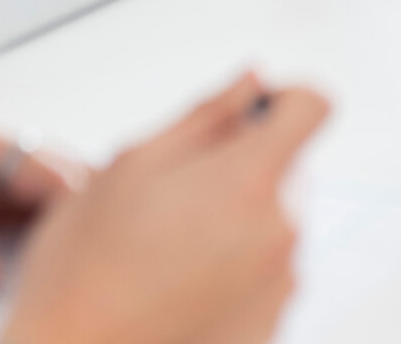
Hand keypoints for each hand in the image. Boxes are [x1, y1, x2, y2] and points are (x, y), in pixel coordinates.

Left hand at [0, 97, 79, 296]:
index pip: (42, 166)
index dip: (78, 205)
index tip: (96, 245)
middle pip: (48, 178)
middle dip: (75, 219)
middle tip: (89, 268)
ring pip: (29, 200)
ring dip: (50, 232)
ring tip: (67, 274)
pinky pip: (1, 216)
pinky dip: (22, 240)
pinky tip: (32, 269)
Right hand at [4, 73, 329, 343]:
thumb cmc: (85, 271)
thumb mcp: (130, 166)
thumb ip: (205, 115)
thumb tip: (251, 81)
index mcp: (251, 181)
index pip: (315, 105)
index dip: (285, 99)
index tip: (252, 112)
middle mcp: (282, 233)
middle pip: (291, 168)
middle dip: (247, 166)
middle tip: (178, 192)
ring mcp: (282, 286)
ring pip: (278, 221)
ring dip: (240, 219)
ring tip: (170, 247)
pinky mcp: (271, 326)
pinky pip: (269, 274)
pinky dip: (237, 268)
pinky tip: (181, 284)